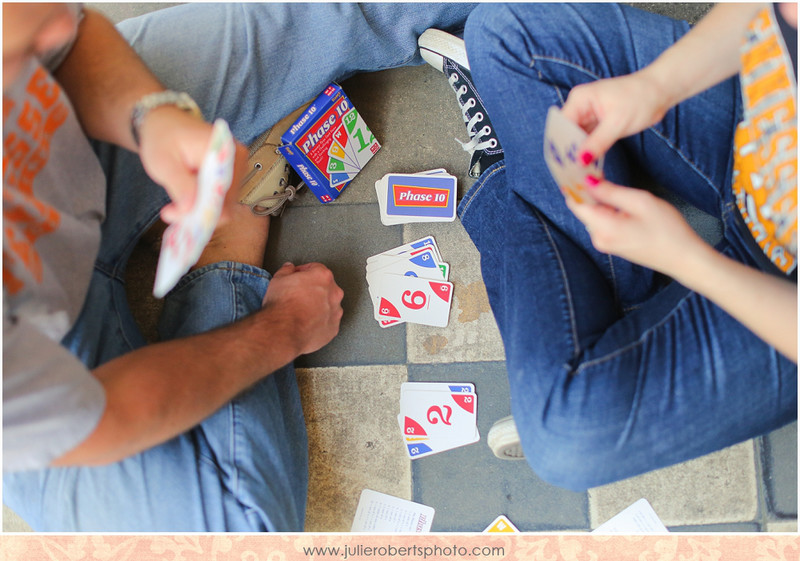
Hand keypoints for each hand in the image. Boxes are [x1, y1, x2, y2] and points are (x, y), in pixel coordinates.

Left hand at [137, 106, 247, 224]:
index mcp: (224, 151)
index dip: (203, 211)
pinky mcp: (231, 176)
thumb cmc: (162, 138)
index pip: (224, 193)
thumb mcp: (163, 162)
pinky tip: (186, 201)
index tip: (176, 215)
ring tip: (175, 205)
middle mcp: (237, 160)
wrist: (164, 124)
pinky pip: (221, 199)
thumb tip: (190, 209)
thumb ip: (179, 185)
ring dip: (199, 210)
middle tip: (170, 212)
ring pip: (224, 205)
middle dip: (198, 213)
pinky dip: (203, 205)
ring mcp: (236, 169)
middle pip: (226, 203)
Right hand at [262, 262, 344, 355]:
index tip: (297, 277)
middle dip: (313, 289)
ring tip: (302, 311)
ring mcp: (335, 312)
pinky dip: (319, 322)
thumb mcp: (278, 279)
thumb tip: (289, 268)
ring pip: (328, 305)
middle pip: (325, 287)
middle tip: (298, 295)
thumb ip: (287, 270)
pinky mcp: (333, 328)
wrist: (283, 331)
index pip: (315, 268)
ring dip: (318, 306)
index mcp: (322, 276)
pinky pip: (328, 322)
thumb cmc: (282, 306)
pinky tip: (306, 323)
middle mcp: (334, 293)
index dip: (303, 272)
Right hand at [561, 70, 670, 163]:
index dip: (560, 147)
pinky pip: (586, 140)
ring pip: (575, 139)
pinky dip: (587, 152)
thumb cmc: (641, 98)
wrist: (661, 91)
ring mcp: (588, 115)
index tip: (563, 167)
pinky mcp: (597, 123)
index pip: (561, 126)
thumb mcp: (618, 123)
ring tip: (577, 173)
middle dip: (567, 152)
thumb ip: (597, 142)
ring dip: (576, 154)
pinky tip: (587, 166)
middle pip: (566, 134)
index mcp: (580, 99)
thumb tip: (579, 161)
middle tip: (570, 175)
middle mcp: (580, 106)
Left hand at [565, 177, 707, 275]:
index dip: (575, 185)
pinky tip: (624, 207)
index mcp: (603, 228)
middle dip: (589, 191)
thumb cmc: (668, 230)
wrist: (684, 258)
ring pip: (594, 215)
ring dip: (601, 201)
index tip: (580, 168)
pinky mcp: (612, 245)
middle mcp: (598, 238)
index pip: (575, 203)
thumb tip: (587, 180)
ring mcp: (604, 244)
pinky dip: (608, 211)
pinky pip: (603, 223)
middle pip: (584, 208)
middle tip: (600, 172)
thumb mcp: (640, 202)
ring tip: (617, 190)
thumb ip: (610, 191)